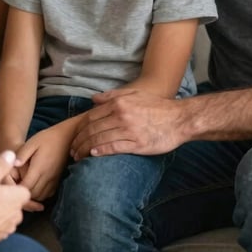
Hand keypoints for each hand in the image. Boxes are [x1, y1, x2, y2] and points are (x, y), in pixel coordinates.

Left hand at [15, 122, 72, 201]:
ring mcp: (54, 179)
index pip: (26, 186)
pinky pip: (49, 194)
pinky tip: (35, 187)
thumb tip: (13, 165)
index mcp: (39, 167)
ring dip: (32, 195)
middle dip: (23, 194)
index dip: (17, 189)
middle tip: (16, 188)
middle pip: (33, 194)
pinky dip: (41, 194)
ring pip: (41, 196)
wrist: (66, 137)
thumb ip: (22, 154)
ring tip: (25, 188)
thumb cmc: (47, 138)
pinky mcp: (58, 180)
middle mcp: (47, 176)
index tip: (11, 186)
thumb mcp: (32, 142)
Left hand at [70, 88, 184, 159]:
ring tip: (78, 156)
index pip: (91, 117)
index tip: (74, 136)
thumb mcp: (134, 94)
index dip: (80, 128)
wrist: (180, 119)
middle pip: (92, 129)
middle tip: (72, 150)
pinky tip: (93, 155)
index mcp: (119, 103)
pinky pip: (114, 148)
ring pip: (100, 140)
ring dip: (86, 149)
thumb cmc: (157, 106)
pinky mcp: (138, 144)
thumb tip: (93, 99)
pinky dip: (101, 151)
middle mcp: (121, 116)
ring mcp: (129, 130)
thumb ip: (113, 95)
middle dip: (79, 141)